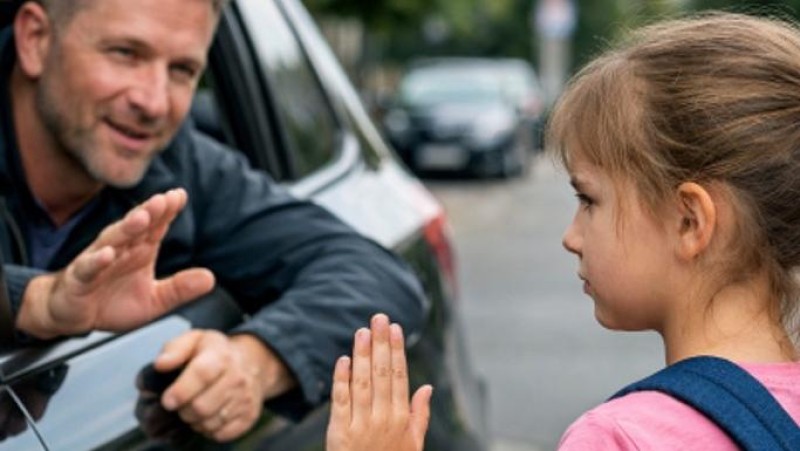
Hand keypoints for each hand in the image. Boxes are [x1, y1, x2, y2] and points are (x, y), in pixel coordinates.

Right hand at [16, 188, 214, 338]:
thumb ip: (180, 288)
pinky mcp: (80, 278)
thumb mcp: (154, 299)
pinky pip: (89, 267)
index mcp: (140, 250)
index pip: (156, 226)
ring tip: (141, 217)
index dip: (167, 211)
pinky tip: (108, 253)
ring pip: (113, 240)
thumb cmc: (112, 302)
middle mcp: (121, 249)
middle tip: (164, 198)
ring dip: (126, 228)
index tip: (179, 195)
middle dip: (150, 212)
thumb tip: (211, 278)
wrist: (73, 315)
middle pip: (136, 227)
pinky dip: (98, 260)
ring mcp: (98, 261)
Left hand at [154, 330, 294, 441]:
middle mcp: (237, 377)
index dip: (181, 391)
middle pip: (202, 406)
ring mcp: (246, 397)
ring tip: (194, 409)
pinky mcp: (250, 415)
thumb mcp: (194, 340)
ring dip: (195, 421)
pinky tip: (208, 417)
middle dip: (184, 410)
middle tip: (181, 405)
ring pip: (210, 423)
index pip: (202, 374)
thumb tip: (161, 364)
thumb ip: (174, 349)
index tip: (168, 401)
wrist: (253, 362)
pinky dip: (209, 430)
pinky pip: (222, 434)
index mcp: (221, 355)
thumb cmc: (214, 353)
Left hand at [326, 314, 431, 450]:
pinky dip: (341, 379)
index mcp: (401, 419)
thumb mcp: (413, 445)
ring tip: (361, 331)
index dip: (396, 351)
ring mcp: (361, 425)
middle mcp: (383, 418)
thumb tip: (426, 387)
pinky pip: (340, 401)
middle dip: (380, 343)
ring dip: (361, 354)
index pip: (399, 377)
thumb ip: (419, 415)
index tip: (395, 328)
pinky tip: (343, 360)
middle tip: (379, 317)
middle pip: (381, 374)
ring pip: (361, 382)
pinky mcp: (339, 432)